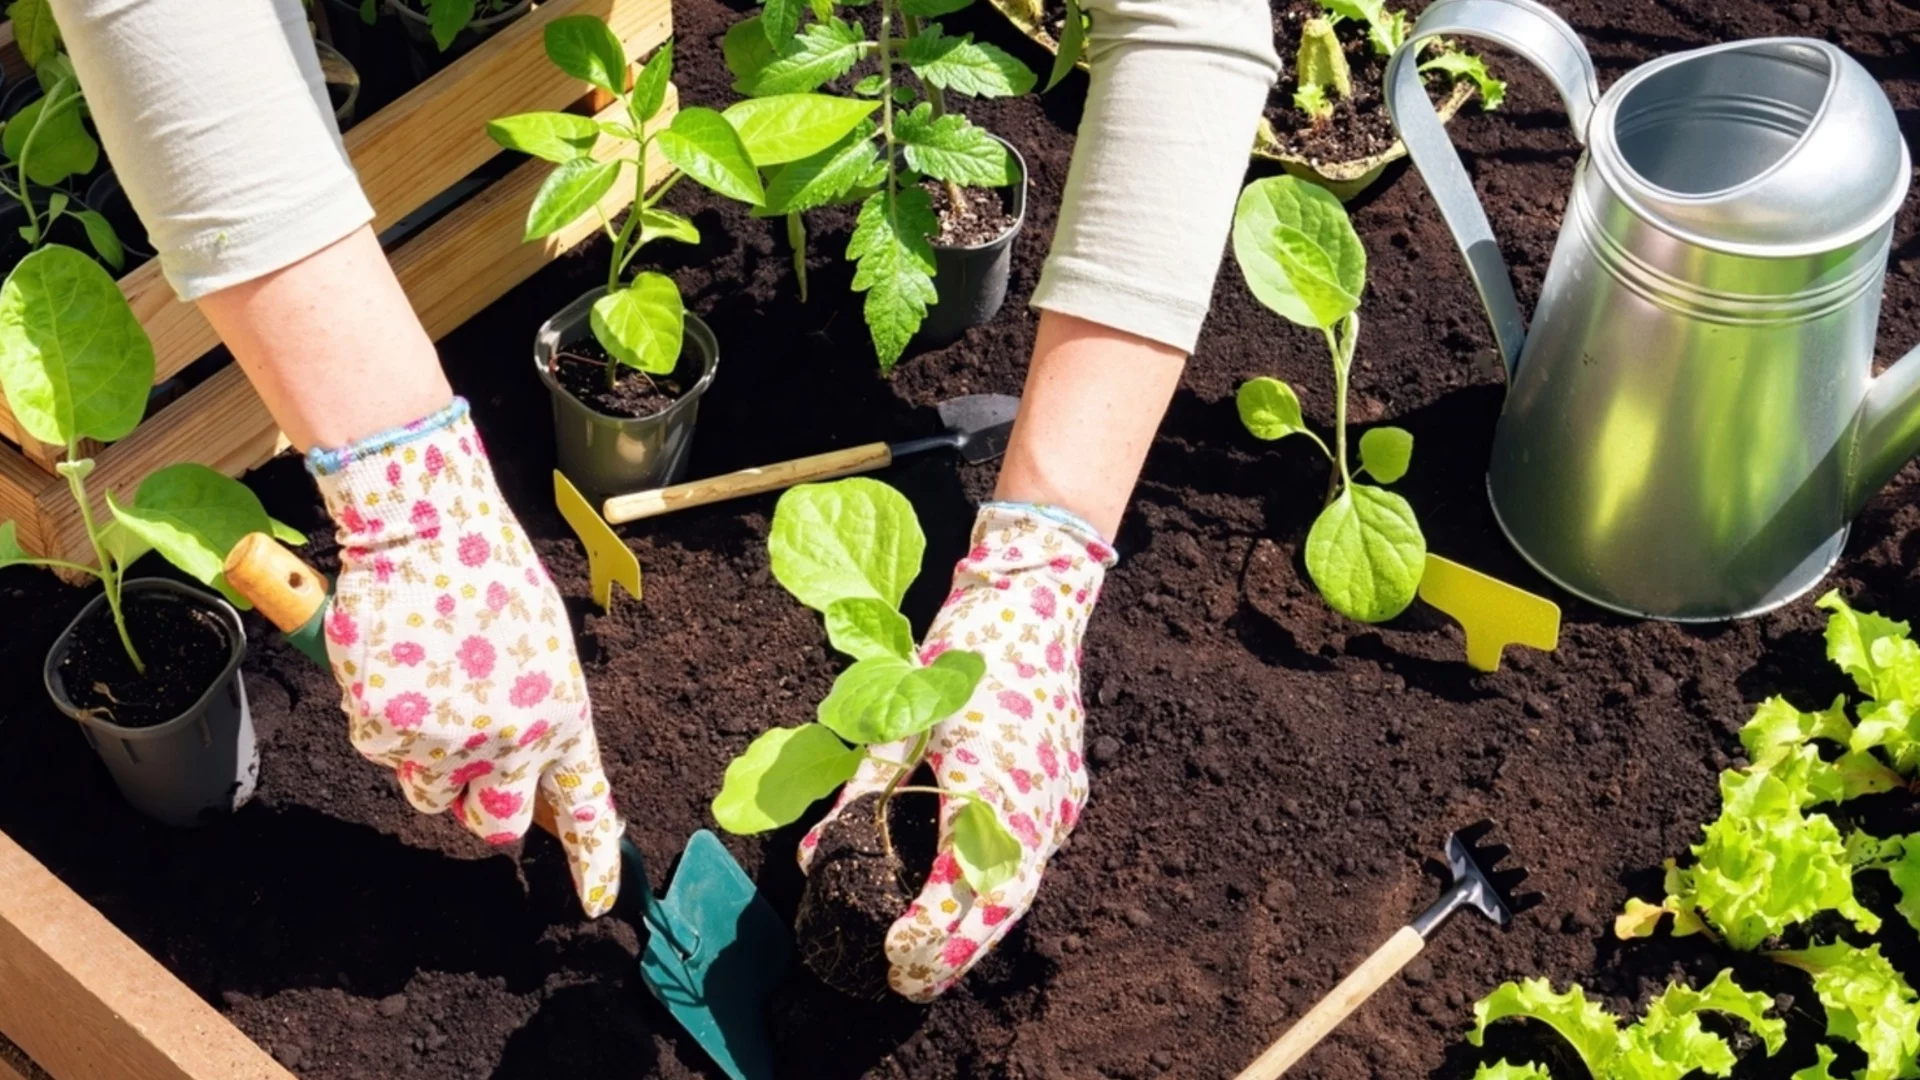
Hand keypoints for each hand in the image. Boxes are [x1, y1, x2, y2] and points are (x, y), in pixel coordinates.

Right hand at [310, 399, 623, 915]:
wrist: (425, 531)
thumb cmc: (488, 580)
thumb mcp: (544, 650)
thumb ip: (542, 717)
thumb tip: (529, 776)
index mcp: (564, 716)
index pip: (586, 805)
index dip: (592, 861)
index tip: (595, 902)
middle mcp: (512, 741)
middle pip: (497, 823)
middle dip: (484, 808)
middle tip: (473, 764)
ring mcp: (446, 741)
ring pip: (431, 792)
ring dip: (429, 761)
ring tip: (432, 687)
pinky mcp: (387, 729)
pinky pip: (382, 754)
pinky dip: (384, 723)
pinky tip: (397, 670)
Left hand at [800, 503, 1115, 1000]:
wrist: (1036, 598)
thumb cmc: (960, 653)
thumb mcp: (898, 718)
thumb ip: (860, 791)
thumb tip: (813, 859)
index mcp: (987, 780)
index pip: (961, 880)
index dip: (931, 928)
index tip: (895, 956)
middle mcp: (1033, 798)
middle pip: (1002, 902)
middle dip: (958, 950)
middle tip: (910, 984)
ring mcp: (1059, 795)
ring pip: (1025, 884)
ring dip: (983, 926)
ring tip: (938, 960)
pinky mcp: (1069, 785)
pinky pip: (1039, 854)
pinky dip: (1005, 887)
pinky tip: (975, 900)